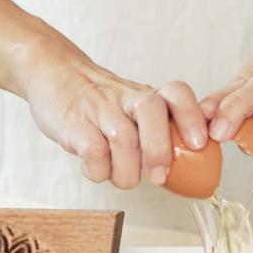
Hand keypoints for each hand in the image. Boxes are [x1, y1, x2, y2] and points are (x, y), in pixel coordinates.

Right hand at [13, 37, 207, 189]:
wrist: (53, 74)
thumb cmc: (100, 103)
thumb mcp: (132, 109)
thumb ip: (156, 133)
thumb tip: (184, 172)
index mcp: (146, 95)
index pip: (176, 93)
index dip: (191, 117)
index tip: (198, 143)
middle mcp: (126, 98)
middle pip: (152, 112)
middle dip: (159, 150)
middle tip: (158, 176)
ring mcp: (100, 109)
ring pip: (123, 138)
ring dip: (127, 171)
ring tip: (123, 178)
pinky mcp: (74, 124)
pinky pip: (93, 151)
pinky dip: (99, 171)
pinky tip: (97, 170)